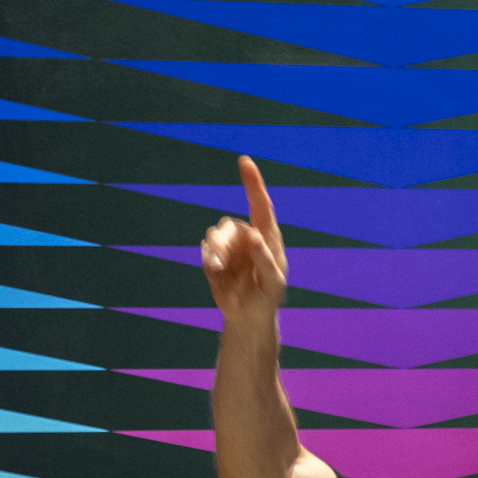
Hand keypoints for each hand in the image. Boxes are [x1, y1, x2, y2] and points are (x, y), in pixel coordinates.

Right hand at [199, 155, 287, 326]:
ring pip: (215, 234)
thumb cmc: (267, 298)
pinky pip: (205, 249)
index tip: (244, 161)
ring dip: (214, 251)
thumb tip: (254, 235)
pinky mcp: (215, 256)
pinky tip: (217, 274)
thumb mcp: (272, 282)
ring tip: (219, 271)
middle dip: (222, 243)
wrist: (247, 315)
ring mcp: (231, 245)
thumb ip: (265, 258)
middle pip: (229, 226)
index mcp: (268, 238)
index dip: (253, 183)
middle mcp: (248, 236)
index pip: (261, 205)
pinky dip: (208, 260)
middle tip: (219, 264)